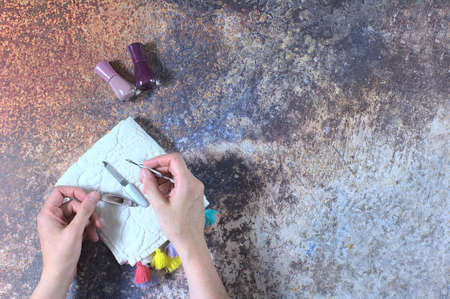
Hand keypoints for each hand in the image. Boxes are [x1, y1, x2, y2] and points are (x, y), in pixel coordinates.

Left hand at [31, 187, 100, 298]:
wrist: (60, 274)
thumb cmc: (60, 256)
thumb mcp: (75, 230)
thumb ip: (85, 210)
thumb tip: (93, 195)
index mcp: (48, 213)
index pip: (60, 192)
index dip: (75, 192)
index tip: (87, 198)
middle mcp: (53, 217)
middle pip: (74, 204)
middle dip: (88, 212)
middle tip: (96, 220)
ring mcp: (60, 224)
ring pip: (79, 214)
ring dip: (90, 221)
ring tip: (95, 230)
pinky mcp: (67, 231)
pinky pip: (80, 223)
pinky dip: (88, 228)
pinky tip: (92, 236)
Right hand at [140, 153, 228, 298]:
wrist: (190, 241)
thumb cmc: (178, 228)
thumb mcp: (159, 206)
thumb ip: (150, 186)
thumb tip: (144, 173)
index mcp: (188, 183)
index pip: (174, 159)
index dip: (158, 160)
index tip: (147, 166)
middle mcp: (194, 183)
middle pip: (175, 166)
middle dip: (158, 170)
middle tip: (144, 178)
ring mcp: (195, 188)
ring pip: (176, 174)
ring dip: (162, 179)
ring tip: (150, 190)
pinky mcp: (194, 194)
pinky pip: (180, 183)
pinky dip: (168, 185)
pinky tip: (159, 195)